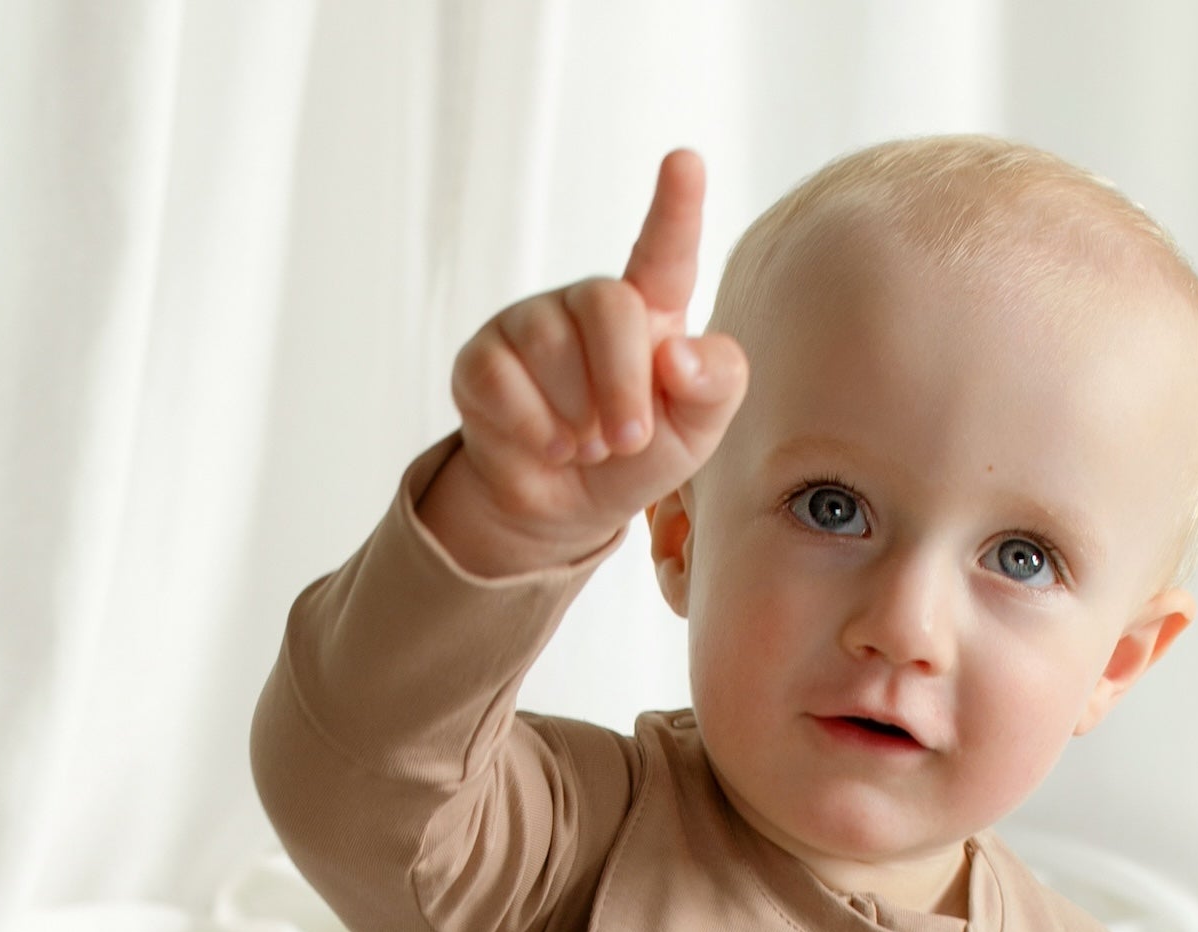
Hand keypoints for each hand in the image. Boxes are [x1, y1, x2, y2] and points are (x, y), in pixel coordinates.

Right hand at [422, 149, 748, 576]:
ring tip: (586, 444)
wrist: (566, 506)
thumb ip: (715, 386)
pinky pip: (503, 383)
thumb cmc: (637, 454)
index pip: (666, 251)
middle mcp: (588, 303)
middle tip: (629, 438)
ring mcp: (529, 324)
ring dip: (578, 419)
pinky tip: (546, 445)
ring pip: (551, 348)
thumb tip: (676, 354)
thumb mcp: (695, 431)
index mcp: (651, 308)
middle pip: (610, 307)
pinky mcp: (482, 360)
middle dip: (623, 384)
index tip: (686, 161)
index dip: (676, 208)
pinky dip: (534, 430)